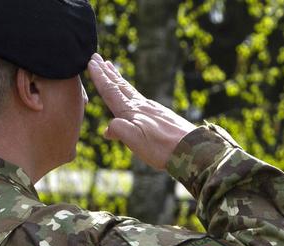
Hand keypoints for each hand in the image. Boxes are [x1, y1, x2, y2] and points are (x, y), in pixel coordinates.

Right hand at [87, 53, 195, 169]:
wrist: (192, 149)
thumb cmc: (162, 148)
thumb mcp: (135, 141)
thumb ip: (119, 130)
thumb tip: (108, 129)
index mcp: (132, 111)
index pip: (111, 91)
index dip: (100, 77)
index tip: (91, 62)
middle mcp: (141, 106)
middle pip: (120, 86)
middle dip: (107, 72)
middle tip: (97, 57)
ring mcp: (153, 109)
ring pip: (130, 91)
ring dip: (119, 79)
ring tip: (111, 69)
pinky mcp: (161, 116)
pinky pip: (140, 98)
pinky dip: (131, 92)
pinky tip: (133, 97)